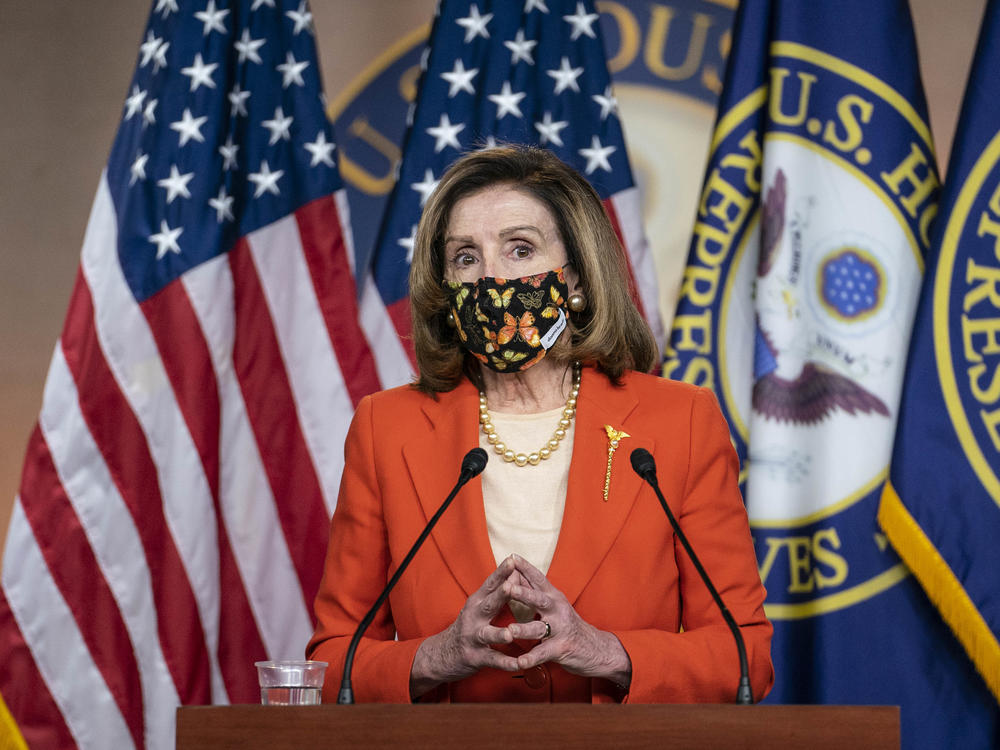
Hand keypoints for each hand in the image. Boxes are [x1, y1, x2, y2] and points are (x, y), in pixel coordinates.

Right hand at [409, 556, 525, 697]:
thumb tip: (517, 570)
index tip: (512, 559)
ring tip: (510, 633)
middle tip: (512, 586)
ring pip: (488, 635)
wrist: (442, 655)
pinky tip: (519, 664)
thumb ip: (497, 591)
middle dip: (501, 595)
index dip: (501, 572)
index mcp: (476, 602)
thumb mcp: (478, 607)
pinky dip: (507, 663)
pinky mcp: (475, 657)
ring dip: (500, 634)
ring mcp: (473, 638)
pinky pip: (493, 660)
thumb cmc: (469, 626)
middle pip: (489, 604)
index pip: (489, 584)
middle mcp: (473, 617)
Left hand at [505, 555, 631, 686]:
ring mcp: (560, 629)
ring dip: (524, 629)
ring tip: (510, 629)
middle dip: (523, 593)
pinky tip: (520, 662)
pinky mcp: (562, 648)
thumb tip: (514, 573)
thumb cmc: (567, 624)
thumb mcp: (553, 604)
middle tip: (507, 587)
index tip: (510, 557)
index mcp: (553, 597)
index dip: (525, 567)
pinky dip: (532, 658)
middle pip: (539, 599)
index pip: (538, 579)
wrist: (596, 648)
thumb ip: (533, 591)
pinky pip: (544, 653)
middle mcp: (557, 610)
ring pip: (539, 628)